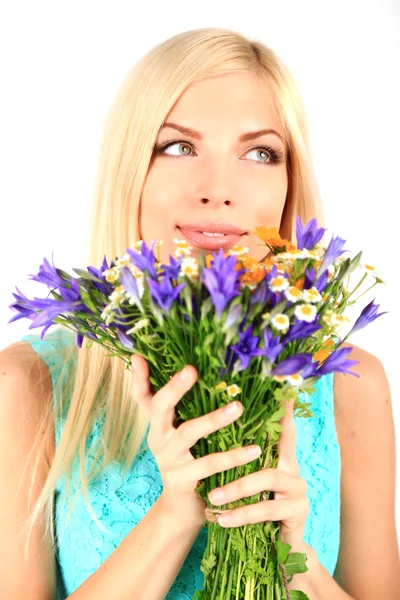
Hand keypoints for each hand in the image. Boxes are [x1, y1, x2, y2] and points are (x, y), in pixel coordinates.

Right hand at [130, 355, 261, 533]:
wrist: (184, 508)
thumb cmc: (190, 460)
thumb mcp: (183, 432)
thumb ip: (188, 407)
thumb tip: (197, 372)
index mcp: (157, 423)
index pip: (142, 395)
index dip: (138, 377)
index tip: (139, 357)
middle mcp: (158, 437)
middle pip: (159, 407)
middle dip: (174, 388)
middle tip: (191, 370)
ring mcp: (168, 459)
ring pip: (189, 433)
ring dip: (215, 418)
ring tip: (239, 408)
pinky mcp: (182, 480)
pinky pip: (209, 464)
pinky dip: (233, 457)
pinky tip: (254, 449)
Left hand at [207, 398, 308, 548]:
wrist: (277, 549)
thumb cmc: (258, 509)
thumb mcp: (248, 482)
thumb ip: (240, 460)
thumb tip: (214, 432)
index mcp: (280, 456)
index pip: (281, 427)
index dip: (281, 408)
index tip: (277, 389)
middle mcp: (292, 467)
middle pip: (272, 447)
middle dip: (239, 451)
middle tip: (208, 456)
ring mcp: (298, 488)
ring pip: (266, 478)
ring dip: (235, 489)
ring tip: (212, 499)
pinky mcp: (298, 511)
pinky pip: (267, 509)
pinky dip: (241, 514)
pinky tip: (222, 520)